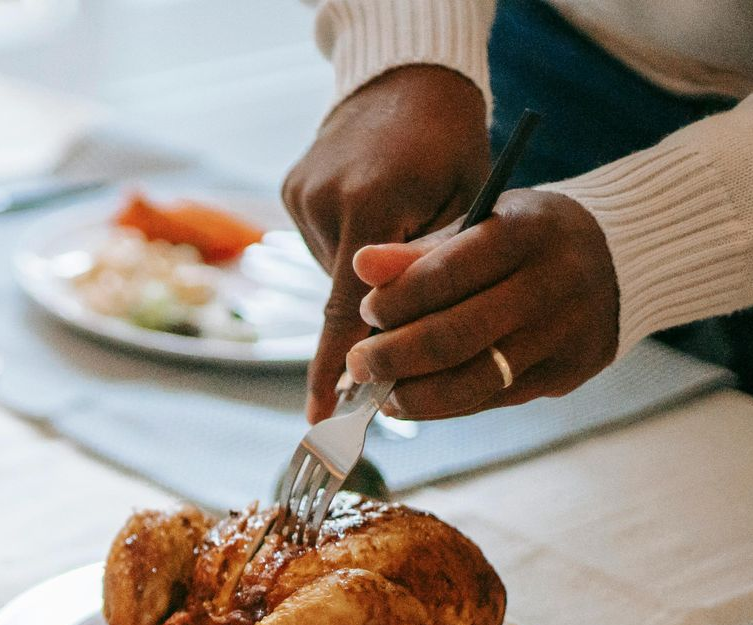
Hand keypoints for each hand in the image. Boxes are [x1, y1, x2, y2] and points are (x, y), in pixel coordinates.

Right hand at [282, 65, 489, 420]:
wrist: (406, 80)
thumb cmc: (451, 147)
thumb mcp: (461, 209)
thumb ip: (435, 276)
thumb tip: (408, 354)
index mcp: (372, 204)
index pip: (350, 308)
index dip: (338, 367)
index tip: (323, 415)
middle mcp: (325, 199)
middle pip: (342, 294)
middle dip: (368, 319)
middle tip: (391, 334)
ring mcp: (302, 193)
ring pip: (332, 270)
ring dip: (363, 278)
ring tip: (399, 236)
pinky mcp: (291, 187)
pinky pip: (321, 242)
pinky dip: (348, 247)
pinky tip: (375, 216)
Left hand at [344, 188, 619, 419]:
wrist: (619, 256)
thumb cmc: (527, 237)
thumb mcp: (481, 224)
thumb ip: (420, 250)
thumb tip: (361, 266)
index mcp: (526, 232)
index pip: (445, 274)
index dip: (396, 300)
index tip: (365, 311)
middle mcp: (552, 284)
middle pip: (455, 336)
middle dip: (394, 356)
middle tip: (358, 363)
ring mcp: (565, 334)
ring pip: (474, 379)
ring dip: (414, 394)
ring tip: (380, 391)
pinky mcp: (568, 373)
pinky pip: (493, 398)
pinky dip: (445, 405)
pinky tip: (413, 399)